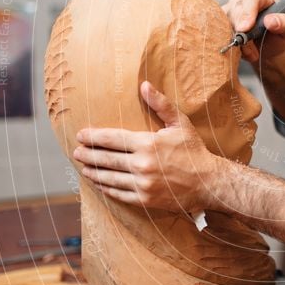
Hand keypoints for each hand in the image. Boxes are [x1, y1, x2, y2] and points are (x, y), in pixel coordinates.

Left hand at [72, 81, 221, 211]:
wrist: (209, 182)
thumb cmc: (194, 151)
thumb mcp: (180, 123)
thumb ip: (161, 104)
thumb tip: (144, 85)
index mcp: (147, 143)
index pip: (112, 139)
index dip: (93, 137)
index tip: (80, 136)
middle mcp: (142, 164)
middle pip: (106, 159)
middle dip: (88, 155)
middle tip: (76, 152)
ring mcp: (142, 184)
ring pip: (109, 178)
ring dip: (93, 173)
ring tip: (84, 169)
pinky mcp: (145, 200)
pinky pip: (119, 194)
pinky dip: (106, 189)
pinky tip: (100, 184)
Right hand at [222, 0, 284, 62]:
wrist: (267, 50)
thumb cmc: (278, 38)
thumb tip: (270, 20)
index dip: (248, 12)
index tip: (245, 28)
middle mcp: (244, 1)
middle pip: (237, 10)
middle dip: (242, 31)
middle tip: (251, 50)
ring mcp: (230, 10)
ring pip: (226, 21)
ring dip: (237, 41)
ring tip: (251, 53)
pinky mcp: (221, 21)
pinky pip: (219, 30)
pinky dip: (229, 43)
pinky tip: (241, 51)